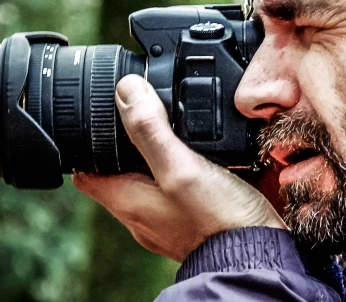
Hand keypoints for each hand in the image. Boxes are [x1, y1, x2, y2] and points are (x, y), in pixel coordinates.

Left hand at [72, 74, 286, 261]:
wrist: (258, 256)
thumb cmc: (218, 221)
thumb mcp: (180, 168)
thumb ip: (151, 131)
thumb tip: (126, 90)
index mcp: (127, 201)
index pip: (86, 172)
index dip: (87, 143)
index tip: (99, 119)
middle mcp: (143, 213)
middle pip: (118, 173)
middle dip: (125, 144)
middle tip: (141, 115)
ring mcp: (168, 219)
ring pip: (150, 180)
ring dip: (157, 155)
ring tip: (174, 131)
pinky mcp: (194, 219)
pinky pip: (178, 189)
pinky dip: (185, 170)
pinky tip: (205, 158)